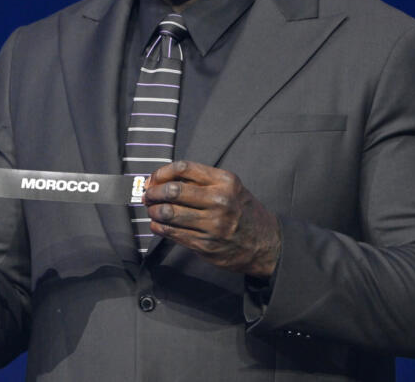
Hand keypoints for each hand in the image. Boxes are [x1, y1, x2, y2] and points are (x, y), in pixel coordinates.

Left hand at [144, 160, 280, 278]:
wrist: (266, 244)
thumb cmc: (243, 212)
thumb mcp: (230, 188)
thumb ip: (201, 181)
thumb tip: (162, 180)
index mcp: (225, 181)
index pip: (183, 168)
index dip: (161, 173)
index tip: (153, 179)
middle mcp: (219, 201)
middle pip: (173, 190)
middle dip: (153, 192)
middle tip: (148, 195)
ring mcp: (212, 224)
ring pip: (169, 213)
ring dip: (154, 211)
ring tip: (152, 210)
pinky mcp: (205, 245)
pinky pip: (173, 233)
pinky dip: (159, 227)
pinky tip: (158, 224)